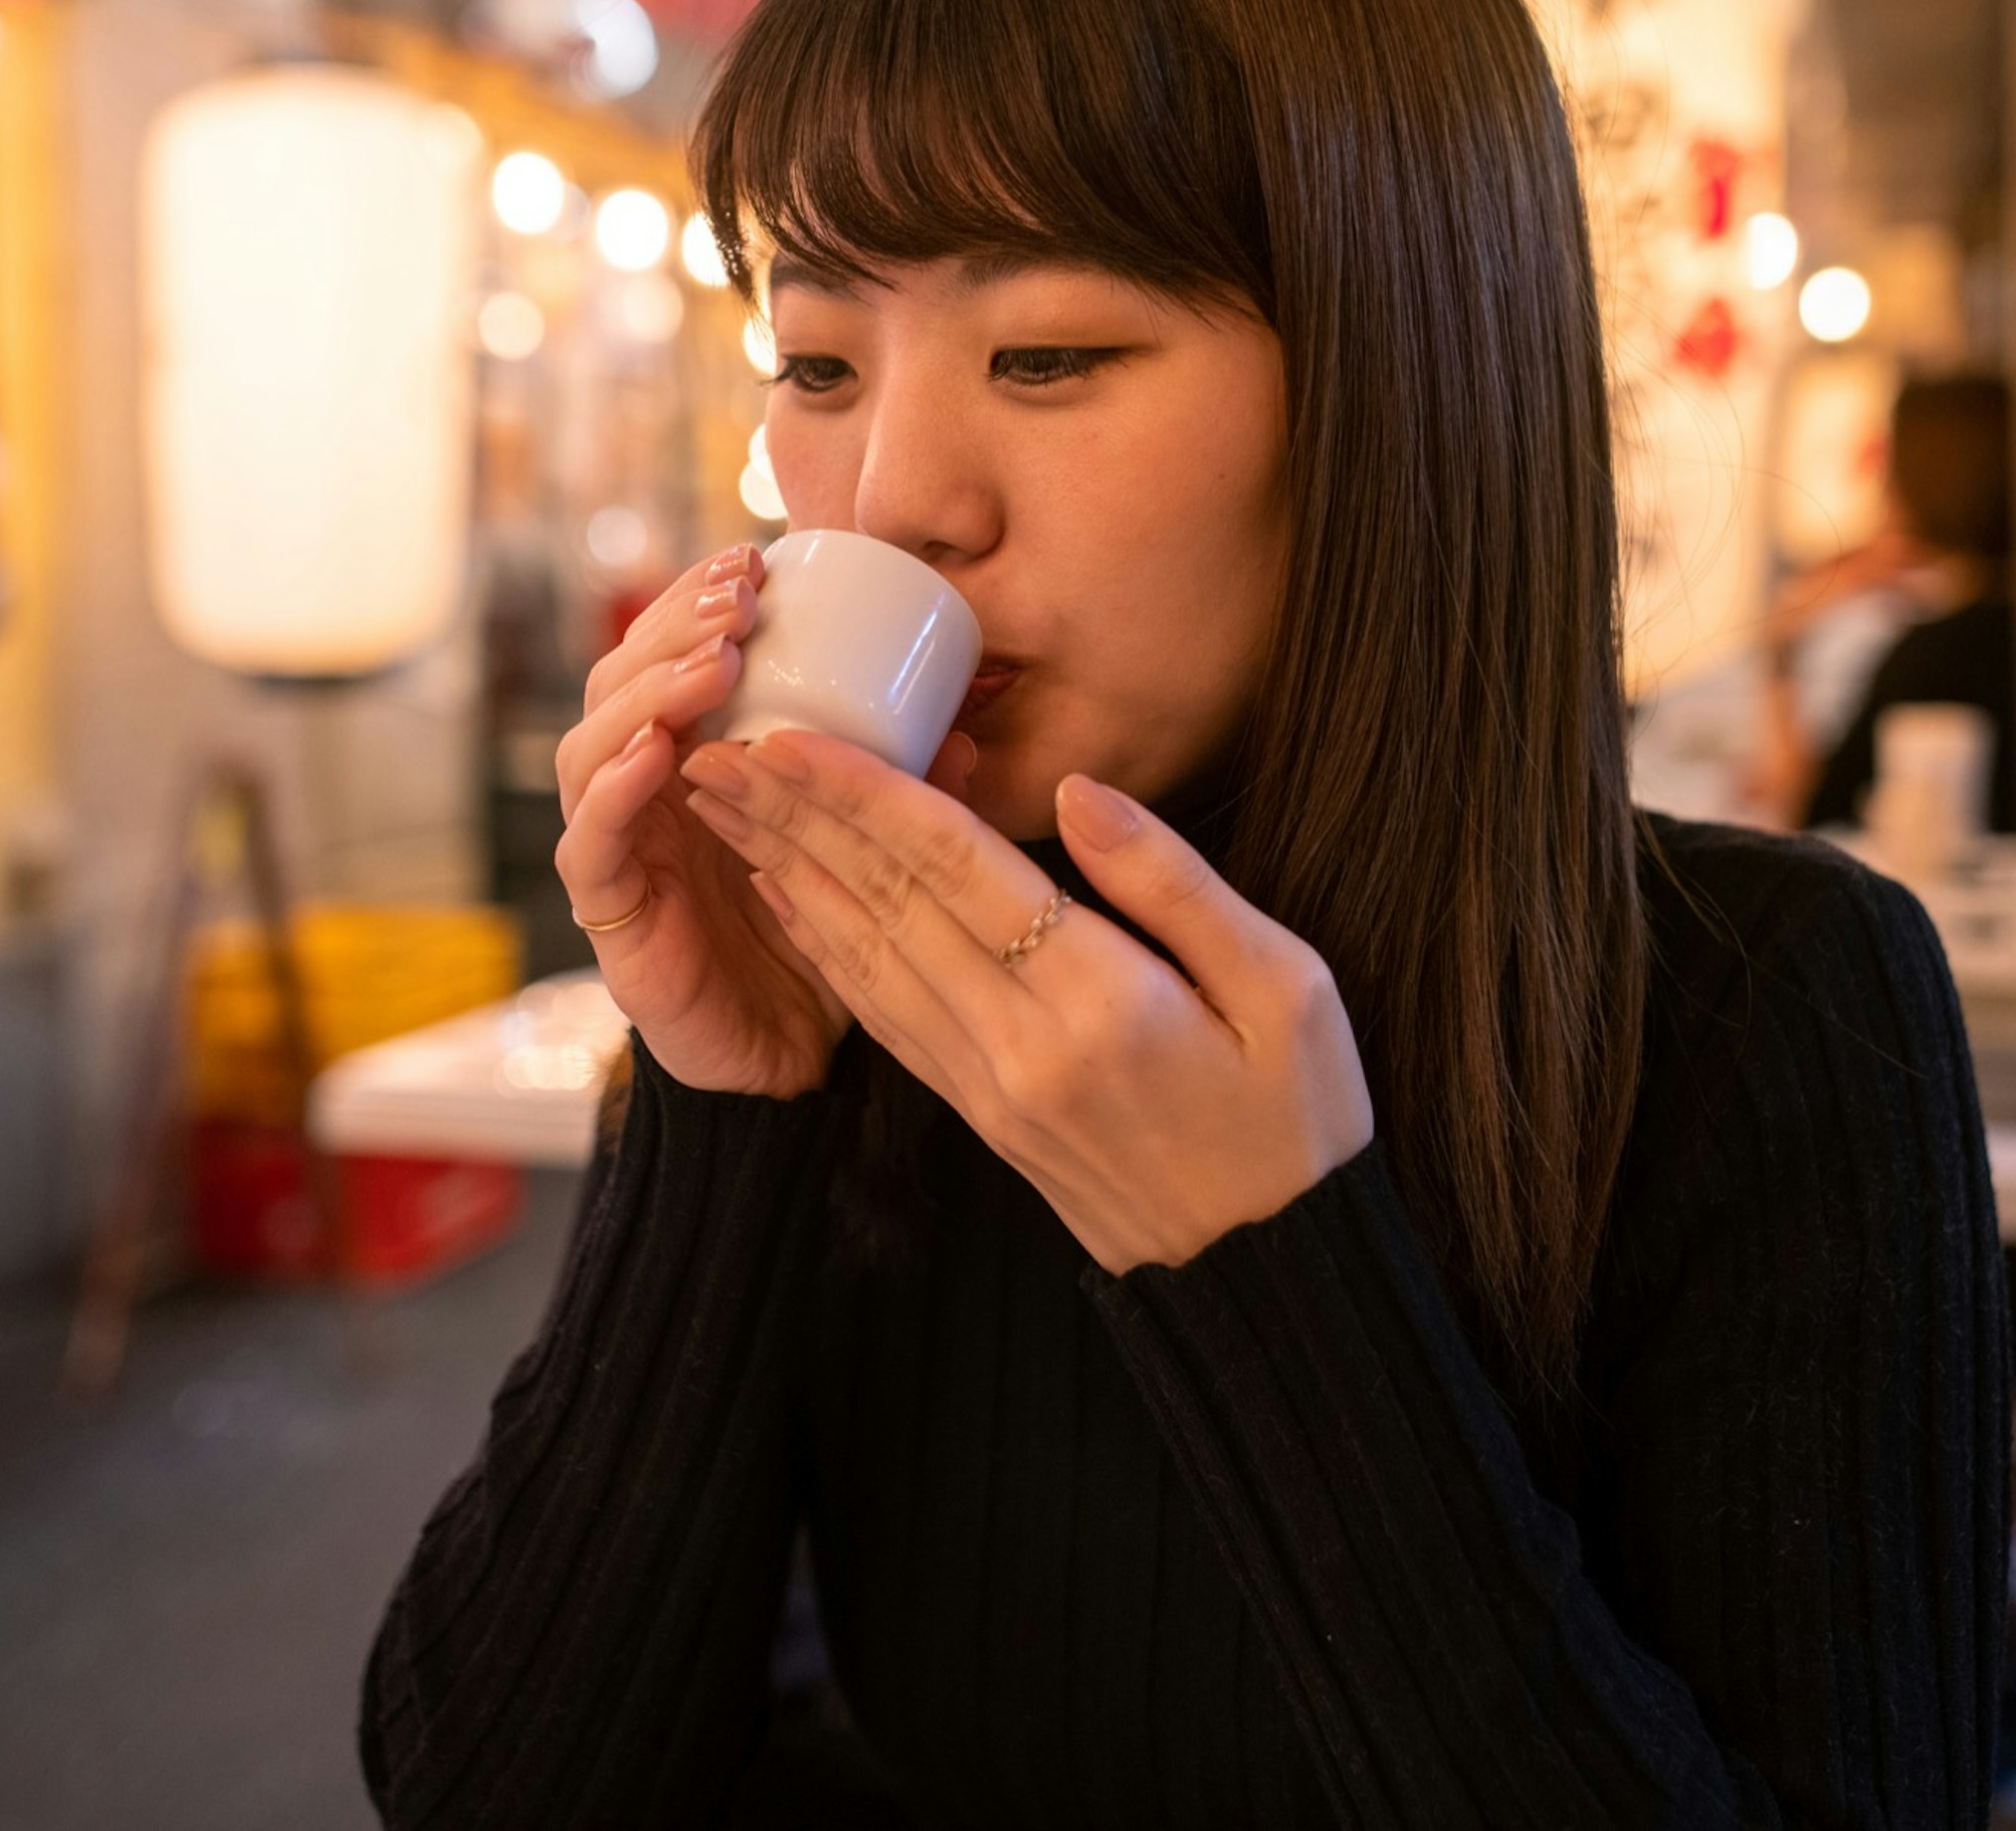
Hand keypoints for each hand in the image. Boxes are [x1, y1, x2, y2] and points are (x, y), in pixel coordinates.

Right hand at [553, 547, 861, 1097]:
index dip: (698, 601)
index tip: (756, 561)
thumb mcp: (871, 849)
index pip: (669, 655)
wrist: (790, 1058)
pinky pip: (592, 844)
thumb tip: (964, 733)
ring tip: (710, 662)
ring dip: (648, 694)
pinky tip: (654, 753)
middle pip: (619, 682)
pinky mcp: (610, 916)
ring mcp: (618, 850)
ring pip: (593, 748)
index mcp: (691, 758)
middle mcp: (641, 793)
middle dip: (672, 628)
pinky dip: (616, 791)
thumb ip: (902, 793)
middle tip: (735, 598)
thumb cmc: (827, 939)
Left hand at [675, 731, 1374, 1271]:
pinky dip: (827, 950)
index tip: (789, 737)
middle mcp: (1022, 1047)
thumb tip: (1081, 791)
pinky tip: (789, 900)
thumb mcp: (1288, 986)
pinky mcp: (983, 1117)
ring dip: (790, 875)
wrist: (1270, 1278)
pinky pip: (885, 1018)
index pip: (957, 870)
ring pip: (869, 960)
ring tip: (726, 810)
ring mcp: (991, 1089)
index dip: (866, 795)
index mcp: (1101, 1002)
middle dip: (796, 821)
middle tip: (714, 751)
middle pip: (888, 907)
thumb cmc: (1300, 1122)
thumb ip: (1176, 883)